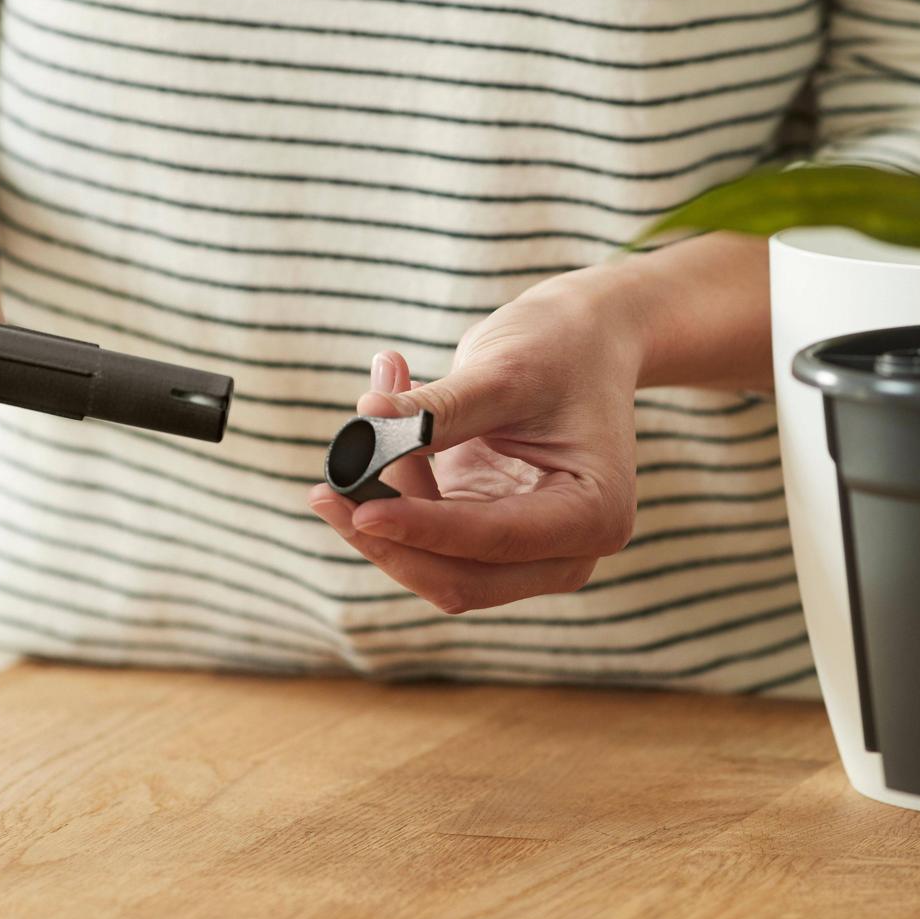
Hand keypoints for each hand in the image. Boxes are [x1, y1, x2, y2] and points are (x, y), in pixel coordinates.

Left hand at [307, 276, 640, 612]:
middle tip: (326, 487)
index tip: (357, 507)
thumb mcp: (502, 372)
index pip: (492, 540)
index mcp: (593, 516)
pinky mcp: (488, 538)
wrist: (585, 339)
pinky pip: (423, 535)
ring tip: (371, 400)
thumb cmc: (560, 348)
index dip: (420, 527)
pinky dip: (393, 485)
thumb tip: (361, 428)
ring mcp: (527, 553)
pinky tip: (385, 409)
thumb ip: (435, 412)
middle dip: (388, 538)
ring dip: (383, 501)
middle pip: (459, 579)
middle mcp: (566, 552)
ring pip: (432, 565)